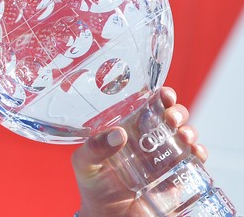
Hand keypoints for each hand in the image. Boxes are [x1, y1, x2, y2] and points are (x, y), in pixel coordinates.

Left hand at [71, 87, 206, 216]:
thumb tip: (119, 134)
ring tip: (184, 137)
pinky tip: (195, 153)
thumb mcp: (85, 164)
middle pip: (171, 118)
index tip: (165, 95)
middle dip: (178, 112)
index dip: (159, 97)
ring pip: (185, 136)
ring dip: (190, 132)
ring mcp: (164, 158)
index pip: (147, 107)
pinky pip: (194, 161)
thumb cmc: (94, 188)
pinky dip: (199, 154)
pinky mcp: (176, 177)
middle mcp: (148, 141)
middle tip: (172, 118)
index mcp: (128, 130)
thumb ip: (93, 148)